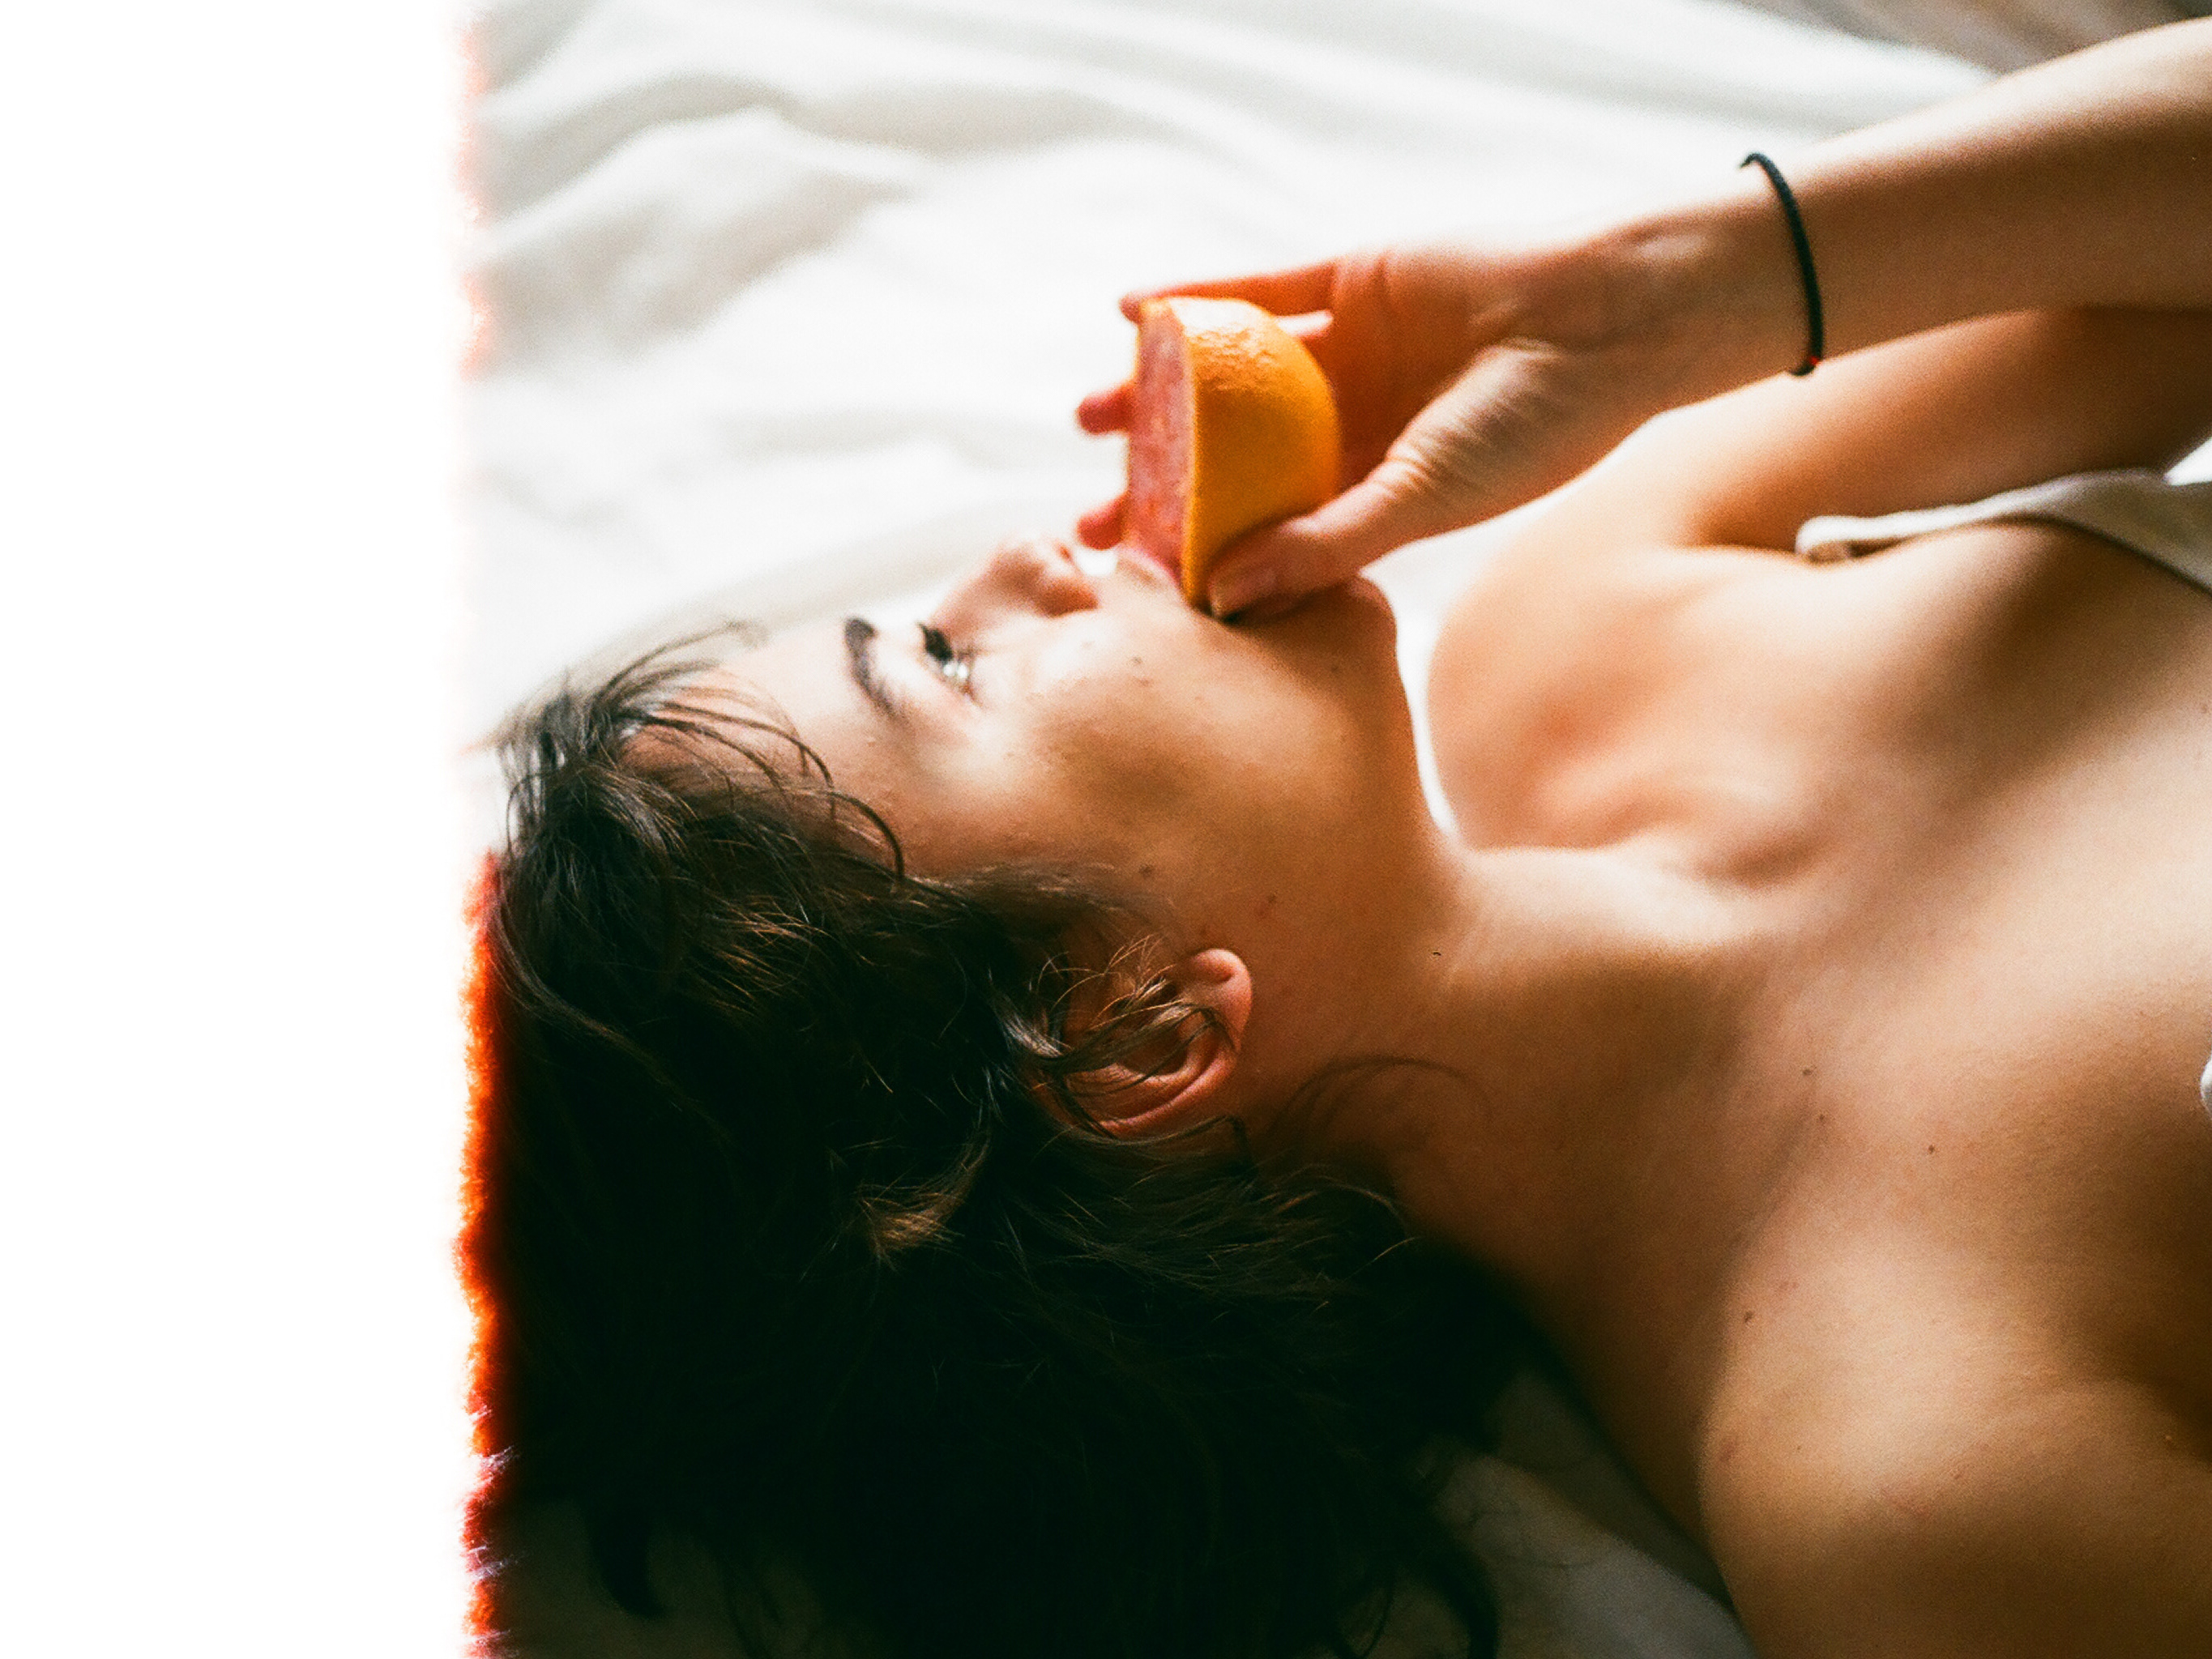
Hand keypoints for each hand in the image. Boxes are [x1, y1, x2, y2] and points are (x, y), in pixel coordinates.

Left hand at [1076, 228, 1787, 614]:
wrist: (1608, 322)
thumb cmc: (1530, 430)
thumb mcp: (1422, 501)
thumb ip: (1326, 547)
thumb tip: (1221, 598)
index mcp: (1377, 489)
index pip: (1270, 527)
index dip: (1203, 551)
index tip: (1133, 581)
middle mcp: (1356, 422)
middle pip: (1234, 460)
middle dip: (1163, 487)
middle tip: (1090, 518)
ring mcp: (1353, 347)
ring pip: (1232, 377)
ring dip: (1159, 394)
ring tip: (1090, 419)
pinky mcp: (1354, 277)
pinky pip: (1260, 287)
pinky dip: (1196, 295)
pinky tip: (1131, 313)